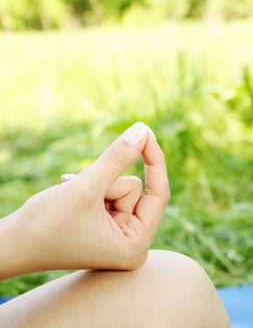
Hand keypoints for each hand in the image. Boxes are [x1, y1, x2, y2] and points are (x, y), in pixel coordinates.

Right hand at [0, 122, 169, 278]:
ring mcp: (118, 234)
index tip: (145, 131)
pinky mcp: (106, 224)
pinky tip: (69, 194)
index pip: (158, 194)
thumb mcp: (85, 187)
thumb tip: (142, 131)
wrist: (14, 243)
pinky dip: (90, 187)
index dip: (154, 160)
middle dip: (106, 183)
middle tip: (80, 191)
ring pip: (120, 186)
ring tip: (72, 197)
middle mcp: (131, 243)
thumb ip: (117, 158)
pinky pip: (109, 191)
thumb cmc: (46, 224)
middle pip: (135, 190)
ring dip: (95, 184)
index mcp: (134, 246)